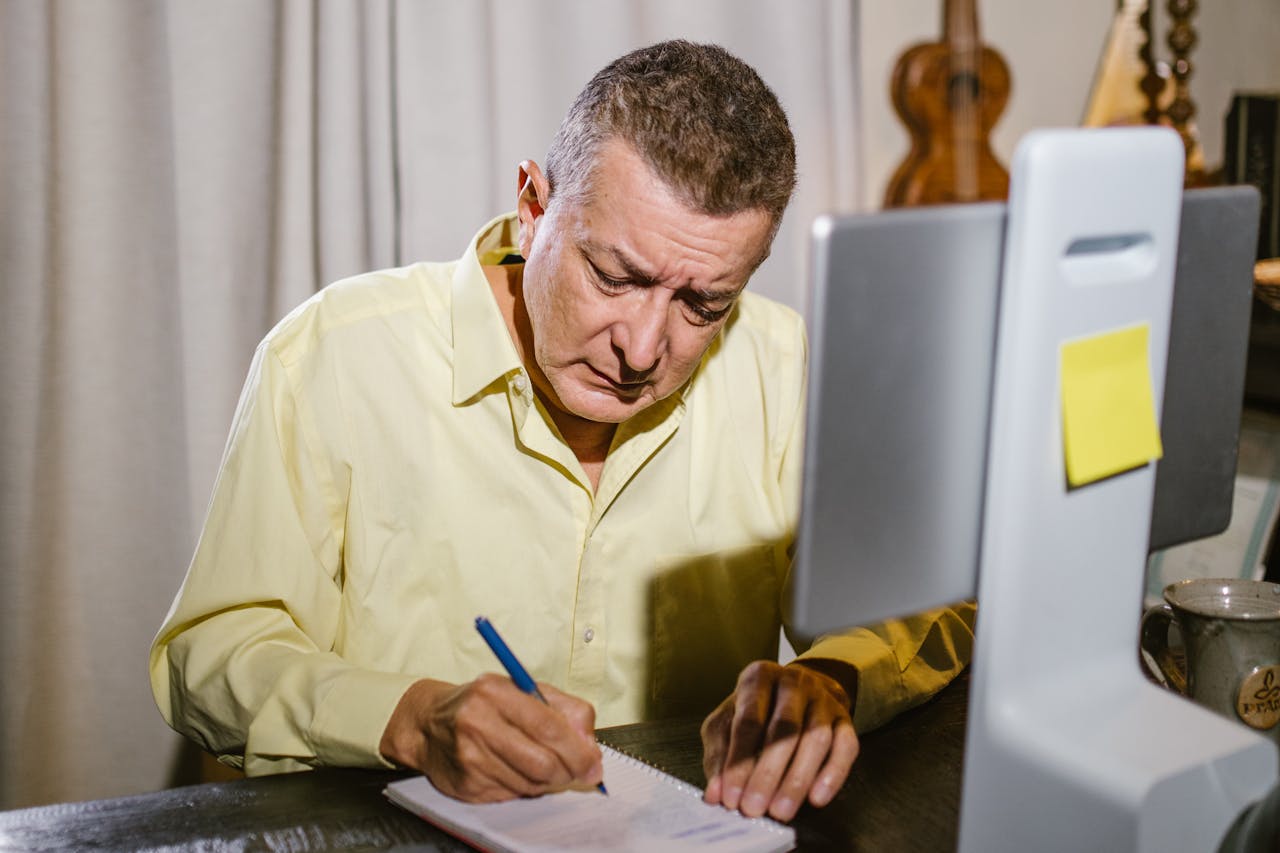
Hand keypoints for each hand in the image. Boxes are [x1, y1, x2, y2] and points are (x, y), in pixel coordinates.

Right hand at [379, 675, 602, 801]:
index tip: (594, 762)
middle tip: (581, 772)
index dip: (579, 750)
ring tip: (544, 764)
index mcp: (495, 692)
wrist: (428, 723)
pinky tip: (517, 770)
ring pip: (532, 784)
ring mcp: (470, 758)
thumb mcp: (523, 689)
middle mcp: (478, 724)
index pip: (549, 727)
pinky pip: (514, 795)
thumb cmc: (483, 704)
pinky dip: (526, 787)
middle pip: (542, 762)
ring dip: (549, 781)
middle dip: (570, 771)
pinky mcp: (467, 785)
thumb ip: (564, 709)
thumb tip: (590, 744)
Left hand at [700, 660, 858, 821]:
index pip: (748, 721)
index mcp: (758, 678)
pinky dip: (833, 774)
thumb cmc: (756, 710)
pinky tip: (816, 798)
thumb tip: (715, 793)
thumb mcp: (726, 722)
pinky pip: (846, 746)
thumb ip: (718, 755)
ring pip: (816, 738)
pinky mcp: (845, 719)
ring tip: (780, 811)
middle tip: (754, 808)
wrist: (800, 688)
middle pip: (784, 729)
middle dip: (767, 773)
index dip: (739, 762)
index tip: (730, 796)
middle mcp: (793, 683)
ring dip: (797, 779)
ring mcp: (823, 700)